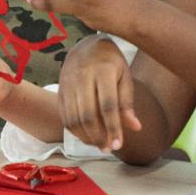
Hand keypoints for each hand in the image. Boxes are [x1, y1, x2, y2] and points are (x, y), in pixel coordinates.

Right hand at [58, 35, 141, 151]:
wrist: (86, 45)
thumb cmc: (110, 62)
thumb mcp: (124, 76)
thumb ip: (127, 102)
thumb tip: (135, 128)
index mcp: (103, 70)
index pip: (108, 105)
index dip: (113, 127)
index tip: (118, 145)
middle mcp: (82, 76)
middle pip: (87, 114)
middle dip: (98, 136)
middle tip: (108, 148)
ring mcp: (68, 83)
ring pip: (73, 119)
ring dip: (85, 137)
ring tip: (99, 144)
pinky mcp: (59, 90)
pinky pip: (64, 116)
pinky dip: (75, 131)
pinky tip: (87, 136)